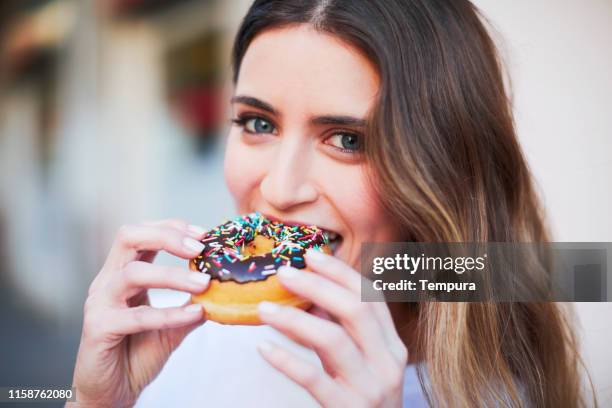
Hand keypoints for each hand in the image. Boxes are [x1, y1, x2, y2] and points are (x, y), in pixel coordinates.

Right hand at [70, 220, 210, 406]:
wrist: (112, 391)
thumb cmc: (138, 352)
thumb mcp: (172, 324)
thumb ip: (192, 303)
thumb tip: (224, 287)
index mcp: (122, 271)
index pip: (143, 232)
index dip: (172, 227)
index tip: (204, 235)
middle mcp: (108, 280)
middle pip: (129, 237)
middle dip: (167, 236)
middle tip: (200, 248)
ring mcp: (99, 303)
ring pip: (133, 273)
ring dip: (173, 275)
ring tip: (205, 283)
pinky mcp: (98, 329)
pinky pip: (136, 316)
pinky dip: (168, 314)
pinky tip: (195, 314)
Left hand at [257, 249, 407, 407]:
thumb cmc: (361, 398)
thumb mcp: (361, 361)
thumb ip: (341, 328)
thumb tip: (309, 295)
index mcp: (392, 344)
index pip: (370, 296)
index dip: (341, 271)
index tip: (311, 254)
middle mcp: (388, 362)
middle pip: (354, 309)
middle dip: (317, 285)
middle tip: (283, 273)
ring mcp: (371, 387)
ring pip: (333, 339)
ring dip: (295, 319)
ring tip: (264, 309)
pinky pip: (314, 379)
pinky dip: (287, 360)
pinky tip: (264, 348)